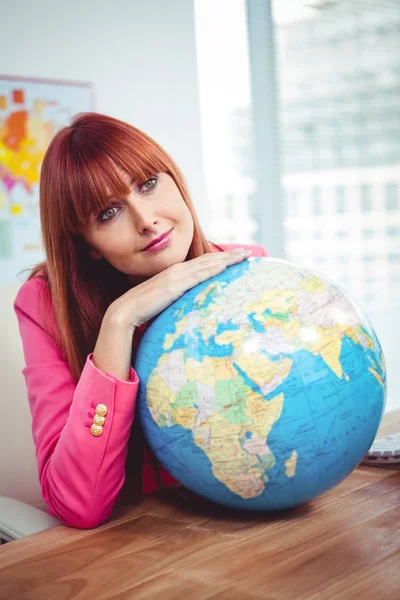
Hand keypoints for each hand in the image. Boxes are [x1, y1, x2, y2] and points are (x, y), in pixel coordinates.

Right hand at [108, 248, 251, 329]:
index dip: (220, 259)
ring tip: (244, 255)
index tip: (236, 258)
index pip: (202, 265)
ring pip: (207, 264)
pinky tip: (225, 265)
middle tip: (248, 252)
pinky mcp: (174, 286)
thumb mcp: (164, 303)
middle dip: (229, 256)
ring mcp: (176, 277)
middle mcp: (177, 272)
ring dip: (226, 259)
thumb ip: (177, 301)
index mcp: (175, 275)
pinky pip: (198, 275)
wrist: (124, 313)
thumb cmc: (143, 311)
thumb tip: (189, 309)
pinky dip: (212, 268)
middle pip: (208, 261)